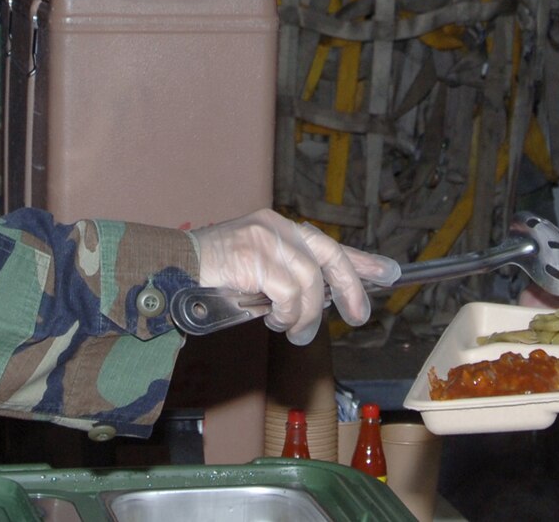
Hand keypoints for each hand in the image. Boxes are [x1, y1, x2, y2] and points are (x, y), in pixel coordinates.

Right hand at [189, 208, 401, 344]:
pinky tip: (274, 321)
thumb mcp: (257, 276)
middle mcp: (275, 227)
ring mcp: (264, 239)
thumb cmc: (210, 277)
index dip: (360, 260)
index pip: (328, 243)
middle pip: (329, 255)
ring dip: (307, 315)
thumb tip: (322, 302)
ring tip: (293, 331)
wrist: (170, 270)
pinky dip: (287, 313)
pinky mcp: (253, 256)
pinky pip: (288, 293)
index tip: (388, 274)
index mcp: (278, 227)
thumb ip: (286, 281)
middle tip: (358, 316)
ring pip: (310, 281)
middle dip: (351, 288)